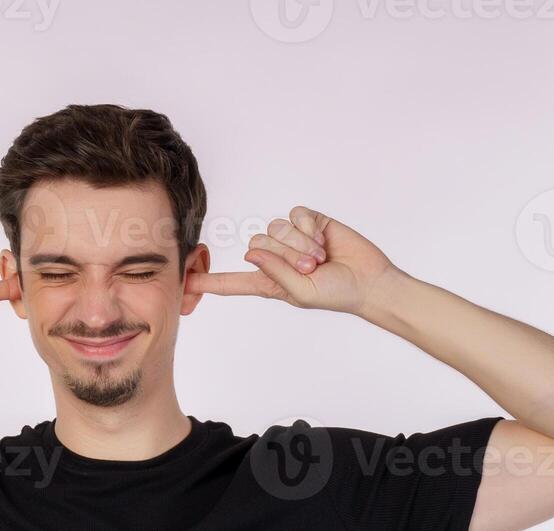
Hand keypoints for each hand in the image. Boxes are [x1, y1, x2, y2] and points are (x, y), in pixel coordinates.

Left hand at [186, 206, 397, 317]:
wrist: (368, 279)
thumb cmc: (336, 293)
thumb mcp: (302, 293)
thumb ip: (275, 274)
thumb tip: (251, 251)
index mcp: (269, 281)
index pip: (232, 282)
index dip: (209, 282)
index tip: (185, 282)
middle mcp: (276, 257)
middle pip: (258, 244)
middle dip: (287, 256)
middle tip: (312, 267)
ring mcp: (291, 238)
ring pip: (276, 228)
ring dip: (300, 244)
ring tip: (321, 257)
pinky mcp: (308, 221)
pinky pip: (295, 215)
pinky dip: (309, 228)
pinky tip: (324, 239)